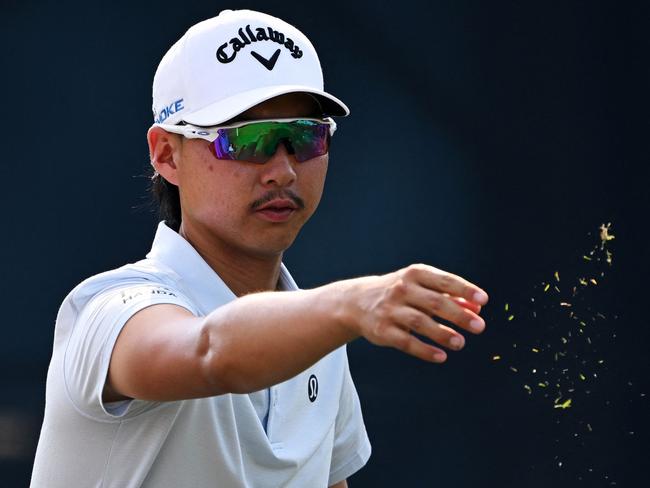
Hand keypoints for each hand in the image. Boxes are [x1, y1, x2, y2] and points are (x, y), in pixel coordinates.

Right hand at [340, 264, 488, 362]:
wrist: (356, 302)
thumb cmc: (399, 293)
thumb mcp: (421, 287)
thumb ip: (449, 296)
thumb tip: (478, 307)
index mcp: (415, 274)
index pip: (444, 281)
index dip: (465, 290)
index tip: (483, 300)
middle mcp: (402, 289)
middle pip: (434, 302)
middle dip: (459, 315)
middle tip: (480, 327)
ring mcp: (390, 310)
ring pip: (420, 322)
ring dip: (442, 334)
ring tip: (461, 343)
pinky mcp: (382, 330)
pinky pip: (406, 342)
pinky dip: (424, 350)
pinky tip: (441, 356)